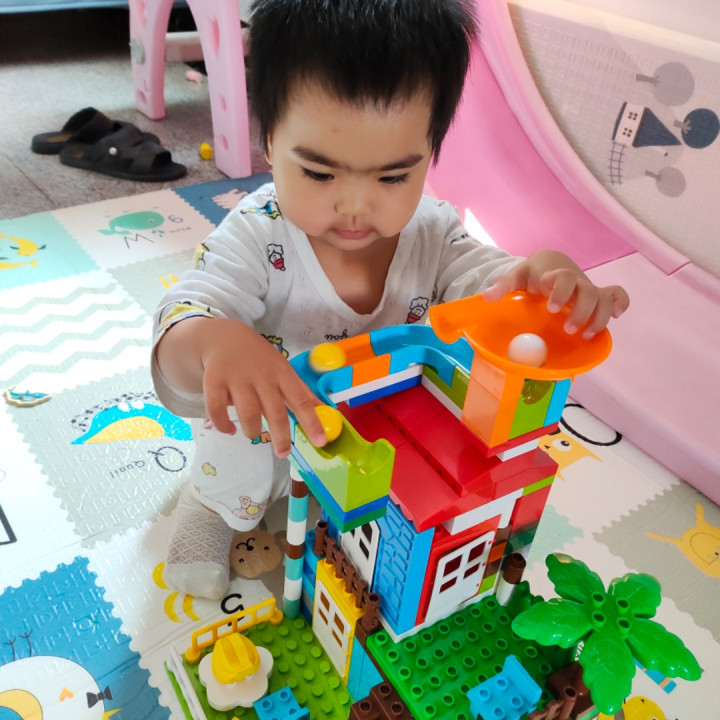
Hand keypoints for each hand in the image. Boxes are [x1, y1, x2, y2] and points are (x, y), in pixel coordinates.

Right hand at [159, 317, 326, 456]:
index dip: (312, 422)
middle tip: (283, 453)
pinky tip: (229, 429)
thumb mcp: (283, 370)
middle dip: (281, 436)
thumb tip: (325, 410)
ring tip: (253, 434)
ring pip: (247, 413)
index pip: (301, 400)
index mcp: (282, 374)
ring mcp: (237, 378)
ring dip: (252, 430)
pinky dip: (223, 424)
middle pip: (275, 411)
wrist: (224, 337)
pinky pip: (217, 409)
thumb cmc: (260, 359)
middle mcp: (262, 376)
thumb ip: (301, 392)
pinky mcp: (214, 381)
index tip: (320, 442)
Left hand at [482, 250, 628, 338]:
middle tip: (569, 328)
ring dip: (599, 317)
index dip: (561, 292)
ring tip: (586, 335)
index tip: (552, 307)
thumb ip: (503, 285)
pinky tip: (617, 317)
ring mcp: (588, 289)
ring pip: (605, 298)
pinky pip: (617, 295)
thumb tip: (486, 298)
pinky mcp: (598, 296)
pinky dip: (622, 304)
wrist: (549, 263)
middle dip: (581, 311)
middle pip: (588, 292)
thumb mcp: (516, 276)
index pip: (563, 278)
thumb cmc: (531, 274)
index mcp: (554, 275)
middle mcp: (575, 282)